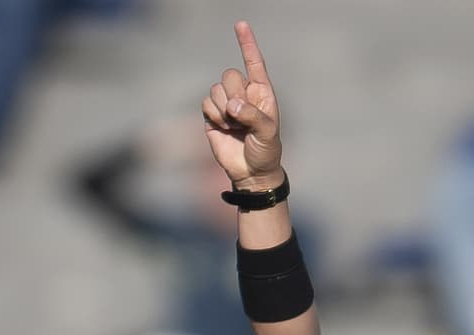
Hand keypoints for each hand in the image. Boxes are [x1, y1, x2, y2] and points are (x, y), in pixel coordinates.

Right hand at [201, 20, 282, 187]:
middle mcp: (243, 93)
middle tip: (241, 116)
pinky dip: (214, 116)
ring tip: (234, 126)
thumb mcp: (267, 133)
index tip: (240, 24)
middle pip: (229, 75)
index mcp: (261, 91)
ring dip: (223, 110)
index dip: (247, 43)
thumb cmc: (265, 151)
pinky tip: (224, 129)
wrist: (251, 172)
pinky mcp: (213, 115)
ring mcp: (226, 103)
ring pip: (215, 89)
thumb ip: (252, 115)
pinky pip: (206, 104)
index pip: (254, 61)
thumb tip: (232, 106)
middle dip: (233, 95)